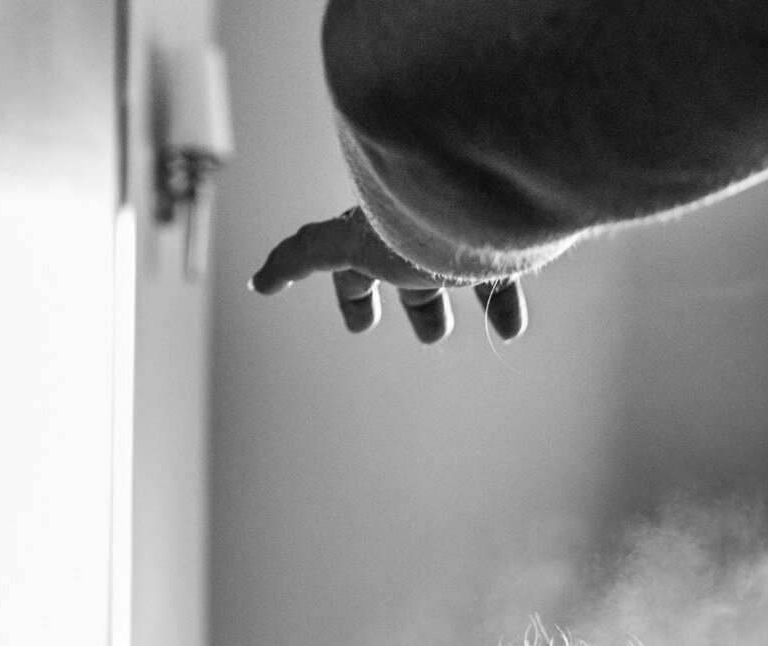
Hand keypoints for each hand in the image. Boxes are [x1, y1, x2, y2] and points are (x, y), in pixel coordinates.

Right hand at [250, 208, 526, 344]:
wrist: (484, 189)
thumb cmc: (415, 216)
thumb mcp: (349, 240)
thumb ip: (304, 255)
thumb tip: (258, 283)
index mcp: (376, 234)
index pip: (355, 264)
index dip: (355, 295)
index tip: (361, 326)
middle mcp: (419, 234)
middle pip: (411, 273)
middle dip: (417, 304)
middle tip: (430, 334)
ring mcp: (462, 238)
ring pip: (458, 275)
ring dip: (458, 304)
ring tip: (461, 332)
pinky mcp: (504, 244)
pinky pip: (504, 278)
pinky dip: (503, 305)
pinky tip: (509, 330)